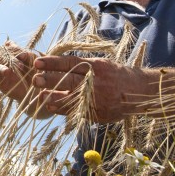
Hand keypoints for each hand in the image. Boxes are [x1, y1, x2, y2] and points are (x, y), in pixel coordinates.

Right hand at [0, 40, 37, 104]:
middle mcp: (7, 61)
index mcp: (16, 53)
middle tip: (21, 66)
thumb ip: (29, 55)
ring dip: (0, 68)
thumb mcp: (38, 62)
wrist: (40, 91)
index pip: (9, 46)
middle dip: (10, 60)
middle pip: (1, 56)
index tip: (24, 56)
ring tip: (7, 72)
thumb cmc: (40, 73)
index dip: (14, 48)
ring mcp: (3, 72)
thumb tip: (22, 52)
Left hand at [32, 55, 146, 121]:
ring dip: (54, 98)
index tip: (37, 62)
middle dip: (50, 80)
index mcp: (96, 67)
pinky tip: (52, 107)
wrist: (139, 92)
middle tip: (34, 79)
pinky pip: (77, 111)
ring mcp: (97, 99)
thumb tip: (56, 65)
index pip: (70, 63)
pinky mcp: (98, 113)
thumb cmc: (116, 75)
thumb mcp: (101, 64)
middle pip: (69, 80)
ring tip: (39, 96)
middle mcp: (96, 82)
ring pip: (71, 98)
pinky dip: (63, 109)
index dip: (53, 62)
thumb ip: (81, 66)